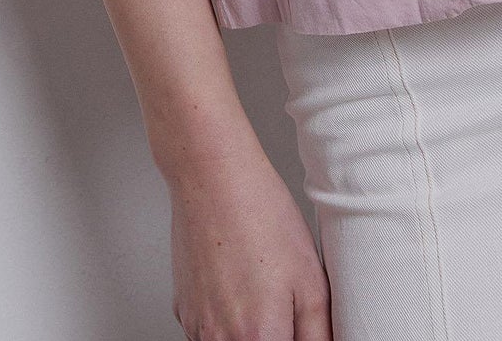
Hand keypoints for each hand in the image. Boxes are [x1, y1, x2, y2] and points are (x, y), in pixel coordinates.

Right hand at [166, 141, 331, 338]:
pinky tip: (237, 281)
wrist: (211, 176)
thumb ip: (319, 335)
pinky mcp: (182, 310)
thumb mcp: (312, 280)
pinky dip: (226, 317)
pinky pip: (211, 331)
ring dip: (249, 331)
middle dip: (275, 333)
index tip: (297, 323)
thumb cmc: (259, 215)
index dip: (294, 336)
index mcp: (259, 338)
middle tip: (281, 301)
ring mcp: (197, 327)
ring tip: (260, 286)